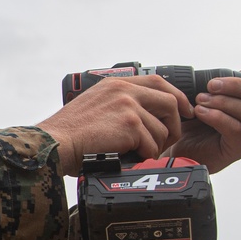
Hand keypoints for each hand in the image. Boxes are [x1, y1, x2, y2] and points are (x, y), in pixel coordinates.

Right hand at [37, 75, 194, 175]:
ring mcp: (129, 106)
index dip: (177, 96)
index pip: (157, 81)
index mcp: (115, 83)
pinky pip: (152, 145)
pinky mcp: (130, 124)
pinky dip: (143, 156)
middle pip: (169, 102)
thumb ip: (116, 104)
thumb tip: (141, 118)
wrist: (55, 144)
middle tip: (168, 141)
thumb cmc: (69, 134)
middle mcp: (124, 90)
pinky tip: (129, 158)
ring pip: (161, 129)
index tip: (184, 110)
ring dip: (154, 147)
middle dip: (175, 124)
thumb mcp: (94, 106)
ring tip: (137, 154)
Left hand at [167, 68, 240, 172]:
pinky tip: (200, 112)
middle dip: (237, 85)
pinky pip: (235, 128)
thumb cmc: (199, 114)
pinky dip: (215, 116)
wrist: (178, 139)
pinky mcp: (238, 148)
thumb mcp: (217, 89)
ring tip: (201, 100)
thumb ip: (237, 79)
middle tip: (212, 85)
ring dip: (224, 101)